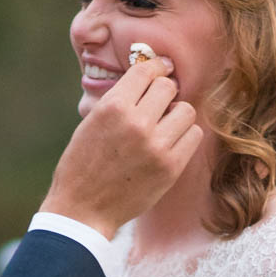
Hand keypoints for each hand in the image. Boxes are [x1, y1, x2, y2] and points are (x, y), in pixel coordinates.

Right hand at [40, 58, 202, 237]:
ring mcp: (156, 146)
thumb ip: (119, 100)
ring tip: (164, 125)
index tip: (163, 69)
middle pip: (169, 87)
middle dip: (164, 92)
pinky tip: (170, 142)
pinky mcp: (170, 167)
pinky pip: (193, 136)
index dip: (157, 67)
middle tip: (159, 103)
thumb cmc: (82, 164)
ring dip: (177, 114)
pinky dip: (185, 136)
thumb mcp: (91, 122)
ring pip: (186, 110)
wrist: (82, 209)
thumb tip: (148, 77)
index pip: (147, 71)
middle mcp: (136, 123)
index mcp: (112, 107)